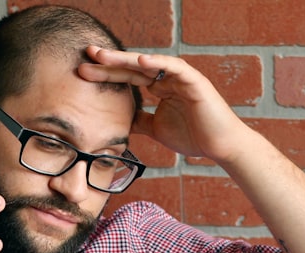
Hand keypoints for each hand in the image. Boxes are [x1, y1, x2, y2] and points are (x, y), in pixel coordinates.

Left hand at [78, 47, 253, 164]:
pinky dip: (158, 63)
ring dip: (126, 59)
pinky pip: (175, 67)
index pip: (128, 77)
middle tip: (86, 54)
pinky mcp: (195, 81)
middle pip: (134, 67)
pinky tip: (140, 61)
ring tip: (104, 56)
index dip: (107, 74)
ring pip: (150, 64)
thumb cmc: (195, 138)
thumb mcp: (157, 129)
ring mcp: (181, 78)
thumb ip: (140, 122)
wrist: (221, 147)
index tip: (83, 72)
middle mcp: (168, 79)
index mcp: (160, 88)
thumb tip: (122, 121)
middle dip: (110, 61)